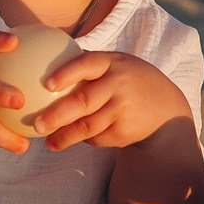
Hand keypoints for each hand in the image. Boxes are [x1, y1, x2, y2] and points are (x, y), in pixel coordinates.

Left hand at [35, 50, 190, 151]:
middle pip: (83, 101)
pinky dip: (84, 140)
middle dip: (56, 115)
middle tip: (37, 124)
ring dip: (64, 136)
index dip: (66, 73)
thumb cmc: (130, 81)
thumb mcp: (117, 64)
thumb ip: (89, 64)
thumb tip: (43, 60)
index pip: (87, 64)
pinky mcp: (125, 132)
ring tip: (48, 143)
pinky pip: (97, 138)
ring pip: (87, 126)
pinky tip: (72, 140)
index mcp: (113, 63)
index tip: (47, 84)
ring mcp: (123, 110)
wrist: (166, 109)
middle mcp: (118, 85)